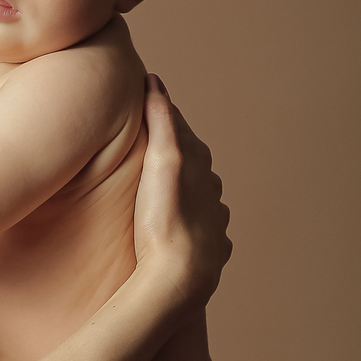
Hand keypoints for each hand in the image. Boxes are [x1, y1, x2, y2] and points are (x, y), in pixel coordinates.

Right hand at [133, 75, 231, 309]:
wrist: (179, 280)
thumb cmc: (165, 219)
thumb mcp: (160, 161)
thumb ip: (160, 120)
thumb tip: (155, 80)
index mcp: (201, 166)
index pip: (181, 132)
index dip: (162, 120)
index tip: (145, 108)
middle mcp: (214, 191)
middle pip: (193, 164)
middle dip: (175, 154)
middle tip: (150, 148)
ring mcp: (215, 223)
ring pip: (203, 198)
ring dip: (188, 191)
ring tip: (165, 191)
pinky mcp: (212, 252)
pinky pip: (206, 231)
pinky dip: (196, 224)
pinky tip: (185, 229)